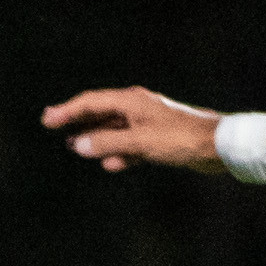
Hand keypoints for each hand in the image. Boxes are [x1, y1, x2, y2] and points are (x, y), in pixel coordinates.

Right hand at [39, 87, 225, 174]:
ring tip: (75, 147)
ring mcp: (148, 123)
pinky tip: (109, 164)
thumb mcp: (139, 142)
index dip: (67, 111)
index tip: (47, 120)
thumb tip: (77, 145)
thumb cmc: (181, 139)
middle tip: (53, 125)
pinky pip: (130, 144)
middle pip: (100, 112)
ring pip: (114, 129)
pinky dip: (118, 153)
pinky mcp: (158, 139)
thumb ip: (107, 144)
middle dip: (77, 121)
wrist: (218, 146)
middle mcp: (138, 108)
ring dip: (95, 139)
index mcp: (132, 102)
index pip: (91, 102)